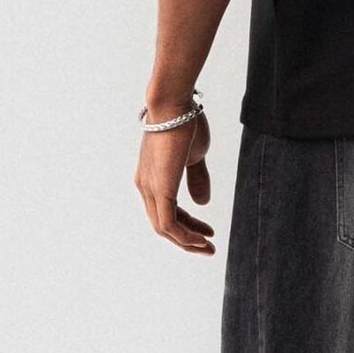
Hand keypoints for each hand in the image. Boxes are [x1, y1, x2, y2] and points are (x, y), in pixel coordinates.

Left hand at [136, 100, 216, 253]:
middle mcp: (145, 186)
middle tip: (208, 247)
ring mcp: (149, 188)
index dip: (188, 225)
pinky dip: (184, 237)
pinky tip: (200, 240)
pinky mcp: (159, 189)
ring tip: (208, 248)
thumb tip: (203, 202)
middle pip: (163, 224)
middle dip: (187, 238)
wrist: (175, 104)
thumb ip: (197, 179)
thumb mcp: (194, 156)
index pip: (167, 210)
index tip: (207, 231)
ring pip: (164, 228)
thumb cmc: (185, 122)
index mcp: (152, 178)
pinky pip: (168, 224)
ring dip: (187, 242)